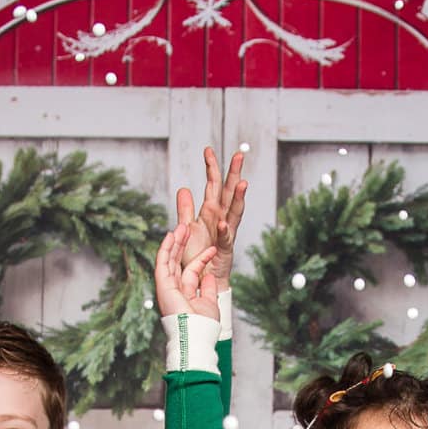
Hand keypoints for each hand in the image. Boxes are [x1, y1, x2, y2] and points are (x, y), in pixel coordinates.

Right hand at [155, 223, 219, 321]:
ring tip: (182, 225)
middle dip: (183, 244)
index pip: (192, 271)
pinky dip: (166, 248)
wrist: (197, 336)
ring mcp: (167, 288)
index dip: (202, 258)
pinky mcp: (162, 285)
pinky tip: (171, 235)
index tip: (212, 249)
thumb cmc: (204, 327)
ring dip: (175, 242)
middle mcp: (174, 290)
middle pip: (177, 262)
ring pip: (169, 259)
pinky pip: (162, 263)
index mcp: (185, 295)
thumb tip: (211, 275)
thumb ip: (210, 289)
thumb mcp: (211, 303)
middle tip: (188, 227)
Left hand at [175, 146, 247, 282]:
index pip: (213, 184)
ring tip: (243, 183)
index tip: (207, 150)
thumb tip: (184, 188)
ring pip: (234, 211)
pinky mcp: (224, 250)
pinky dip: (224, 231)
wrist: (201, 279)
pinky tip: (223, 223)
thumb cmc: (196, 255)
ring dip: (239, 198)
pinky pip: (225, 239)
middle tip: (239, 155)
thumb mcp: (187, 228)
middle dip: (234, 174)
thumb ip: (186, 209)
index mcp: (211, 211)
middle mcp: (220, 218)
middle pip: (229, 192)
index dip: (211, 167)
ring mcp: (225, 233)